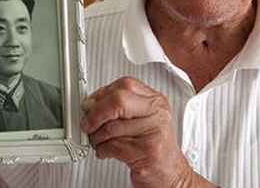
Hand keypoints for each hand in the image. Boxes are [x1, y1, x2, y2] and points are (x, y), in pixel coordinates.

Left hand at [81, 76, 212, 187]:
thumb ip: (120, 108)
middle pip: (118, 101)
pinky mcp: (146, 152)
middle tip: (88, 124)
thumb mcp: (141, 121)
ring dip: (96, 137)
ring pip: (111, 127)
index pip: (125, 85)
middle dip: (96, 114)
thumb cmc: (153, 147)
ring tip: (99, 141)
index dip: (101, 94)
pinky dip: (102, 150)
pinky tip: (106, 151)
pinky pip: (112, 146)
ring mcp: (153, 132)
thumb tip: (91, 105)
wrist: (171, 174)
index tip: (90, 105)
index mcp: (155, 101)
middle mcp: (157, 113)